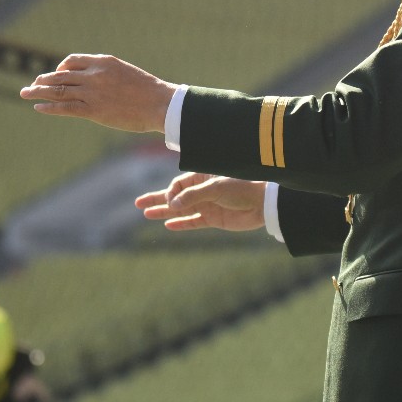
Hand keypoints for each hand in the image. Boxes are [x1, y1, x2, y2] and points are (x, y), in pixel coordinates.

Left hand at [20, 54, 175, 133]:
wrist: (160, 104)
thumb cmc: (148, 91)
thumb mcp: (125, 73)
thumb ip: (107, 74)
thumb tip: (96, 81)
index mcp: (102, 62)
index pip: (72, 61)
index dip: (59, 68)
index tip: (54, 75)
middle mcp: (94, 74)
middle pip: (60, 75)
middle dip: (42, 80)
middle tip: (31, 85)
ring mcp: (92, 92)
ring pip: (58, 90)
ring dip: (38, 91)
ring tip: (25, 93)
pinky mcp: (93, 110)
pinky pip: (65, 107)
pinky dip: (49, 107)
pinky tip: (38, 107)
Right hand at [135, 173, 265, 232]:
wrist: (263, 203)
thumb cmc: (242, 188)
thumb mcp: (216, 187)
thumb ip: (193, 196)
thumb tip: (172, 205)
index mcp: (202, 176)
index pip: (178, 184)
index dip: (170, 193)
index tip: (170, 201)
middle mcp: (202, 191)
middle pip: (174, 195)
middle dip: (156, 199)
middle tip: (137, 204)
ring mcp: (207, 205)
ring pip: (180, 210)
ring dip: (164, 212)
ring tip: (146, 214)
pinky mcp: (214, 219)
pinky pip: (193, 221)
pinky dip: (181, 223)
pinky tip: (168, 225)